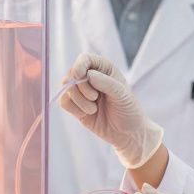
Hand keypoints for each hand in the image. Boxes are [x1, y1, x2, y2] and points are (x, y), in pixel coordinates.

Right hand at [59, 54, 162, 168]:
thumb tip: (88, 75)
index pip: (85, 59)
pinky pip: (64, 102)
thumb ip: (107, 83)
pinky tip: (86, 114)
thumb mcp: (122, 95)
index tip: (80, 76)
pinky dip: (73, 108)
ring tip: (93, 109)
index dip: (79, 65)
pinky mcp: (76, 106)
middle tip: (95, 98)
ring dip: (79, 101)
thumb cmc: (129, 111)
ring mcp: (82, 92)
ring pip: (66, 88)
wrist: (127, 134)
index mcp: (104, 69)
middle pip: (72, 74)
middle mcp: (91, 78)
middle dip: (81, 88)